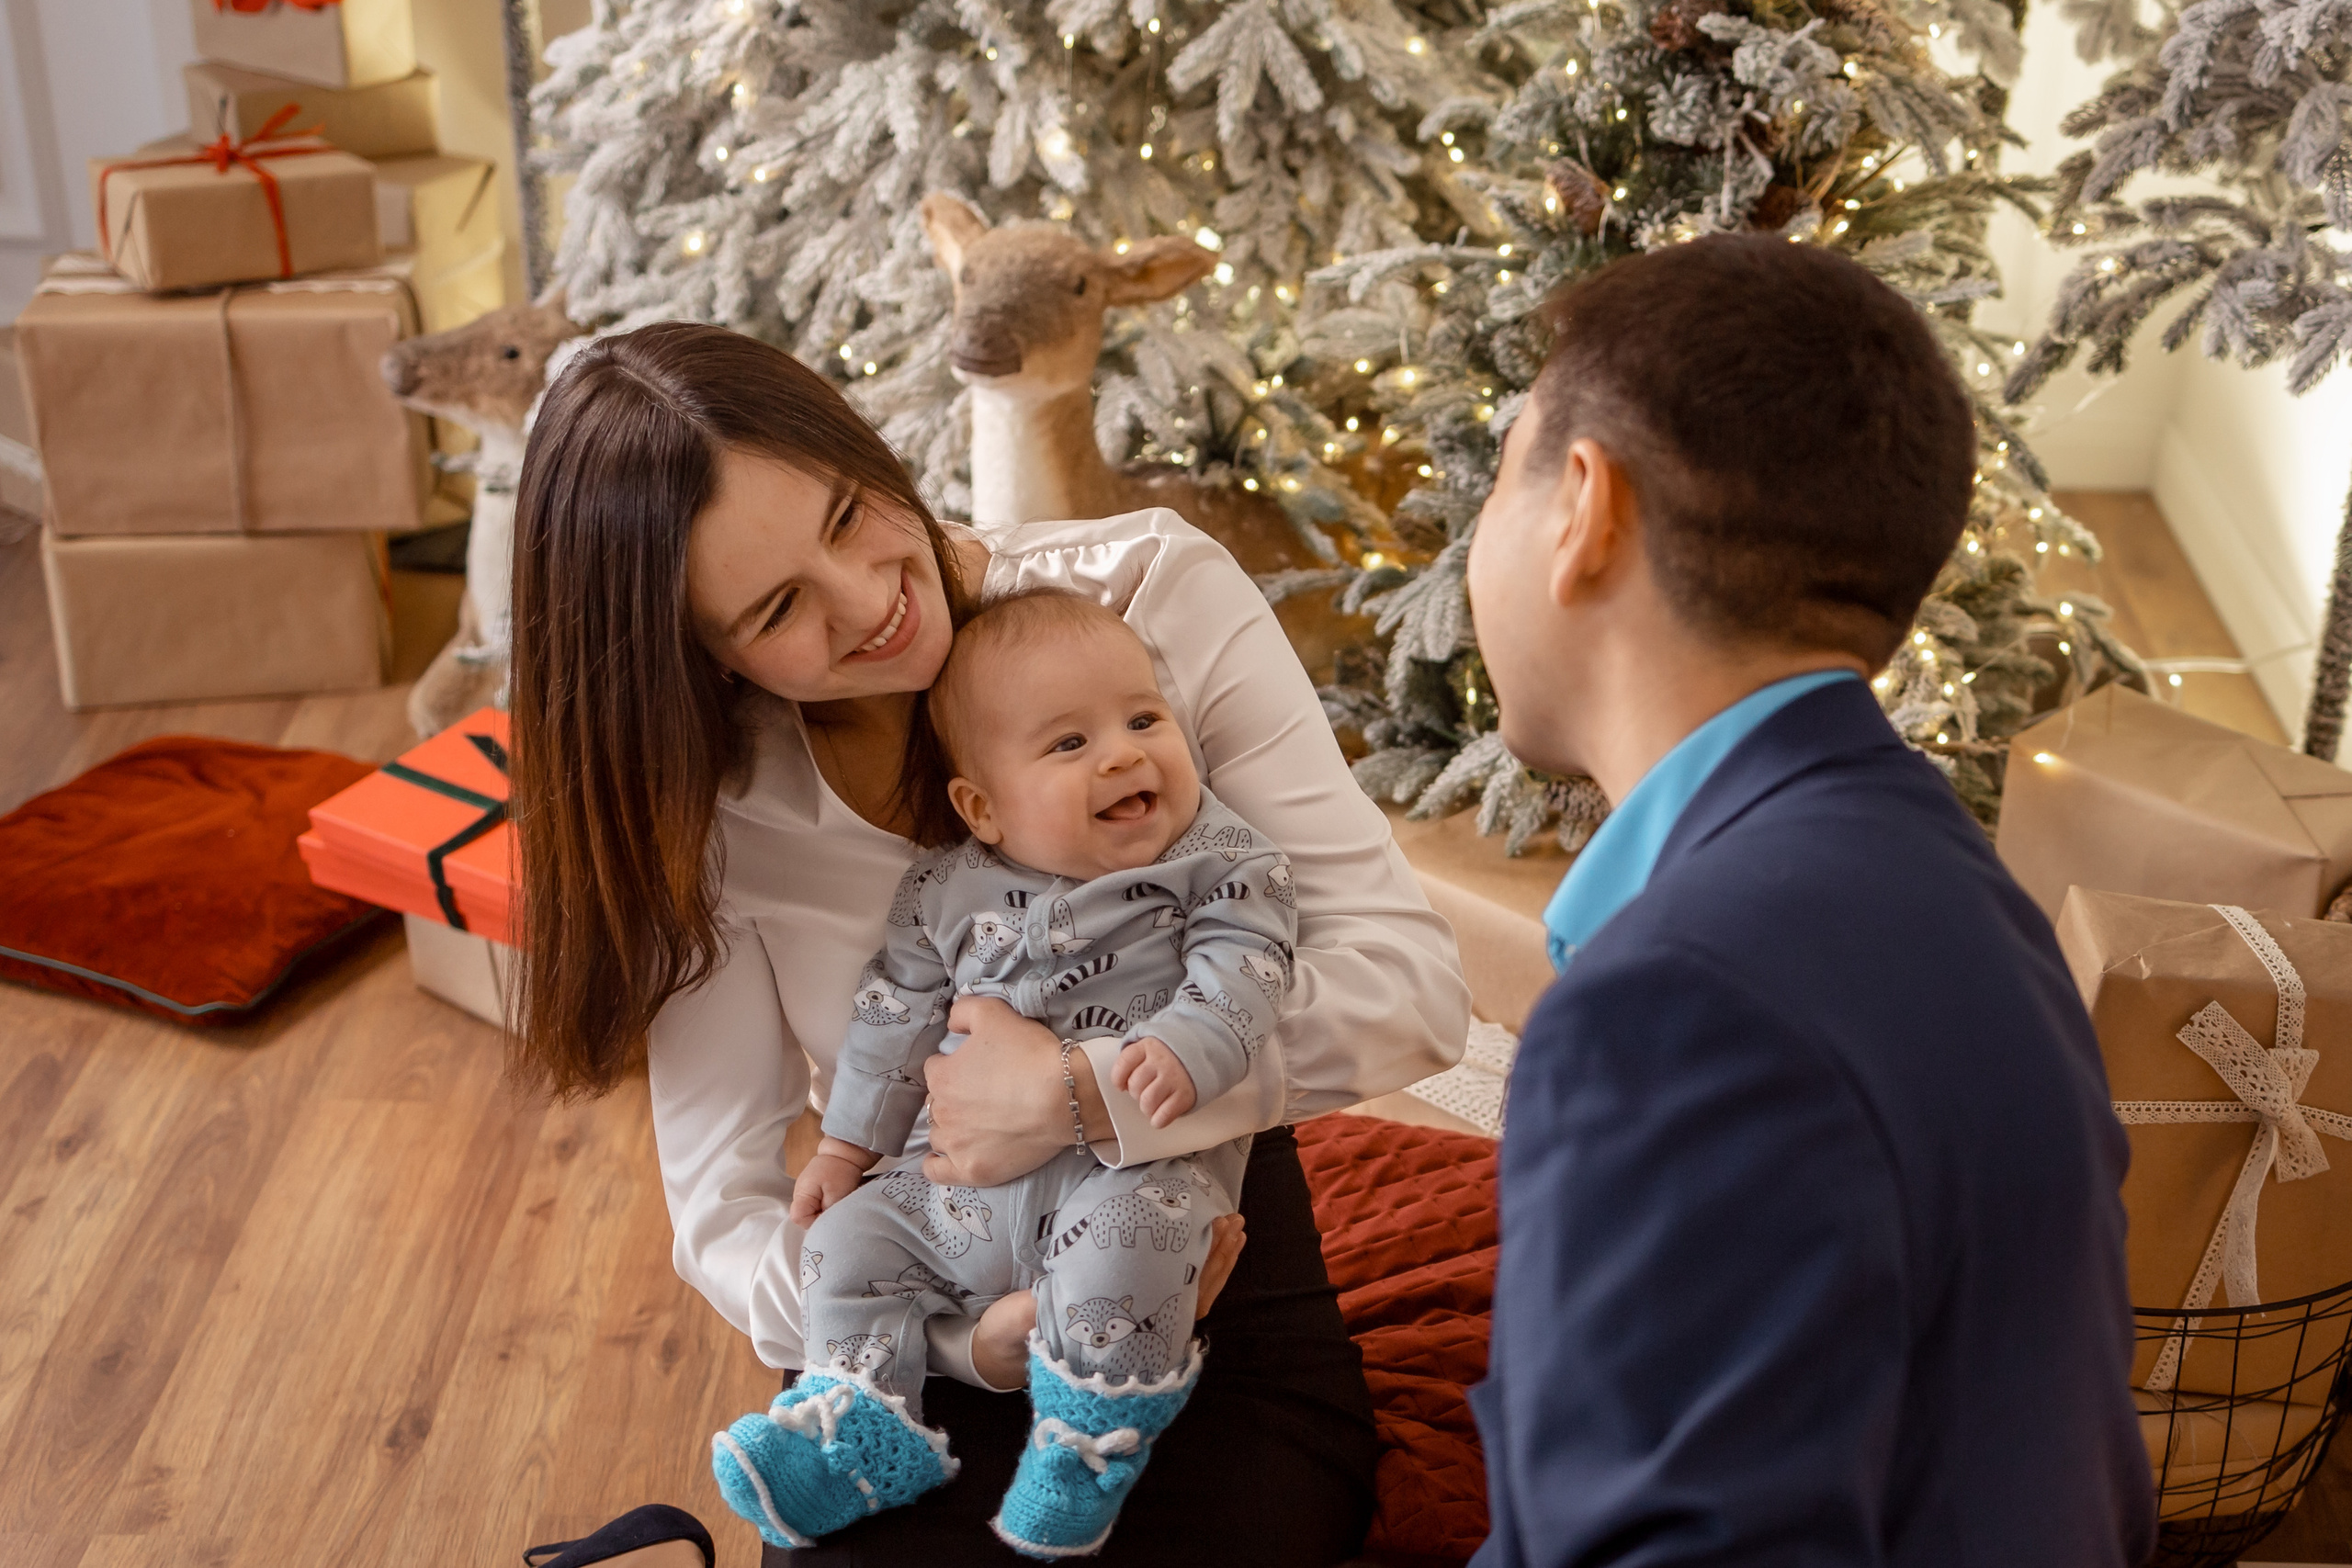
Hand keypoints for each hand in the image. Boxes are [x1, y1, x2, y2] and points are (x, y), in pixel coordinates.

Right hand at [788, 1140, 876, 1226]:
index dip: (814, 1222)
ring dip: (824, 1211)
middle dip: (820, 1217)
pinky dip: (826, 1205)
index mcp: (802, 1194)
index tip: (829, 1215)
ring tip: (837, 1202)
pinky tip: (835, 1198)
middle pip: (804, 1217)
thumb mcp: (837, 1195)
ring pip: (811, 1212)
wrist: (846, 1150)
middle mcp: (800, 1193)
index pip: (799, 1219)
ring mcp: (806, 1191)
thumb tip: (824, 1224)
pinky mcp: (813, 1190)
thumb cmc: (841, 1170)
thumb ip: (827, 1213)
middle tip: (835, 1209)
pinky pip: (816, 1205)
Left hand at [923, 996, 1108, 1185]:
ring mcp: (956, 1145)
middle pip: (937, 1103)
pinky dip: (938, 1165)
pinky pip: (938, 1172)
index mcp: (942, 1076)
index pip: (936, 1069)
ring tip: (979, 1124)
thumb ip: (963, 1011)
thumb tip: (951, 1024)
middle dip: (954, 1098)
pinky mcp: (971, 1170)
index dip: (956, 1066)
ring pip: (939, 1135)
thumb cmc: (1030, 1054)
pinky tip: (948, 1157)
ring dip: (951, 1128)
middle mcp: (941, 1112)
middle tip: (985, 1095)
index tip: (979, 1068)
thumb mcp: (993, 1013)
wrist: (1065, 1096)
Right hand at [966, 1212, 1244, 1388]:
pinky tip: (1204, 1243)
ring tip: (1233, 1226)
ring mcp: (1134, 1322)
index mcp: (1118, 1336)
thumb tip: (1037, 1306)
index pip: (1174, 1306)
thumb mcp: (1020, 1323)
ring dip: (1214, 1261)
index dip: (1202, 1273)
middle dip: (1217, 1258)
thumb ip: (1033, 1314)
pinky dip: (1195, 1268)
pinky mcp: (1127, 1310)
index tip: (1218, 1237)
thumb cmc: (1012, 1334)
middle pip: (1192, 1296)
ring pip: (1189, 1293)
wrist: (999, 1348)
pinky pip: (1172, 1290)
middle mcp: (1133, 1332)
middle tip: (1234, 1222)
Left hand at [1112, 1037, 1197, 1127]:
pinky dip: (1159, 1120)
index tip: (1121, 1085)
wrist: (1206, 1051)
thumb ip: (1134, 1059)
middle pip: (1135, 1085)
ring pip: (1147, 1102)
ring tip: (1153, 1104)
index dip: (1118, 1078)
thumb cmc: (1172, 1055)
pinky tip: (1160, 1116)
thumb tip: (1120, 1084)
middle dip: (1136, 1093)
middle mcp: (1161, 1061)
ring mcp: (1174, 1078)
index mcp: (1148, 1046)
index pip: (1124, 1063)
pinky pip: (1164, 1114)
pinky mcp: (1185, 1095)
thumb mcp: (1152, 1046)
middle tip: (1145, 1091)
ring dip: (1147, 1108)